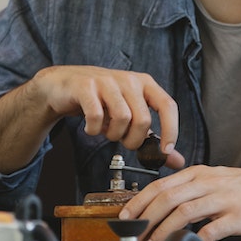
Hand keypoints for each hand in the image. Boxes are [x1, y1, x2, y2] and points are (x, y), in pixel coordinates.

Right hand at [30, 65, 184, 168]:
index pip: (168, 105)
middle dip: (133, 140)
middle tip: (123, 141)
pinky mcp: (85, 86)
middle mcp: (128, 79)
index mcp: (144, 83)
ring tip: (106, 131)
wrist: (62, 85)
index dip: (171, 130)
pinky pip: (96, 116)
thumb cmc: (100, 101)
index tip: (164, 150)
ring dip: (113, 134)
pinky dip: (94, 129)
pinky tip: (91, 127)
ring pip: (122, 118)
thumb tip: (177, 160)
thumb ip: (153, 138)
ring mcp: (106, 81)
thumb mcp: (130, 114)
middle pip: (143, 119)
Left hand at [118, 163, 240, 240]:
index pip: (160, 186)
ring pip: (183, 212)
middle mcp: (207, 183)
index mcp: (199, 174)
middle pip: (166, 198)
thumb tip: (168, 207)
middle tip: (134, 236)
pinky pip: (209, 231)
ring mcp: (222, 199)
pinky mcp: (237, 217)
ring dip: (163, 231)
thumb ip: (194, 190)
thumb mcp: (217, 180)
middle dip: (145, 219)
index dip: (139, 202)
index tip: (126, 217)